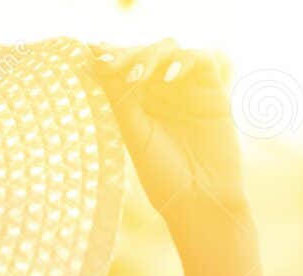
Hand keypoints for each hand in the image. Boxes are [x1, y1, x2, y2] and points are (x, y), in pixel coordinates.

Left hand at [85, 39, 251, 237]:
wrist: (199, 198)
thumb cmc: (163, 175)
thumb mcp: (135, 134)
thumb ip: (119, 99)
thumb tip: (95, 63)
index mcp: (138, 102)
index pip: (124, 68)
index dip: (109, 56)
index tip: (90, 52)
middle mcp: (162, 92)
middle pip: (145, 53)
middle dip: (126, 54)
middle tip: (110, 63)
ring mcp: (187, 88)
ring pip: (170, 50)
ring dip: (151, 55)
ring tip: (136, 76)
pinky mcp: (213, 90)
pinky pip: (201, 59)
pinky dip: (183, 60)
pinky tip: (168, 77)